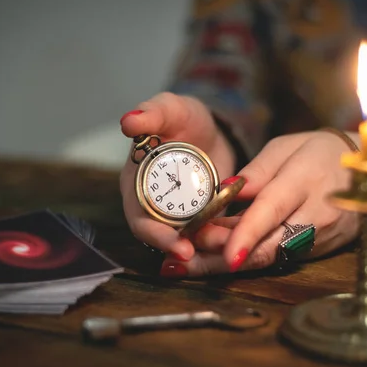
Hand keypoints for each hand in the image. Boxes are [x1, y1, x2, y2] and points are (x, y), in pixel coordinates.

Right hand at [119, 92, 236, 259]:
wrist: (210, 131)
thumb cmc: (183, 119)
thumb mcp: (170, 110)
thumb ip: (151, 114)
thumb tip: (128, 120)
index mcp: (137, 185)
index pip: (140, 219)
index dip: (156, 234)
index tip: (178, 244)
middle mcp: (152, 207)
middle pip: (163, 238)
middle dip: (183, 249)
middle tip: (205, 256)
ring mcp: (177, 216)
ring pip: (188, 240)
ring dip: (206, 248)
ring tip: (229, 248)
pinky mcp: (199, 220)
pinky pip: (207, 236)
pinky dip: (220, 240)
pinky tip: (238, 242)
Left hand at [159, 130, 366, 276]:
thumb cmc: (323, 153)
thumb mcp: (289, 147)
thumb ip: (257, 171)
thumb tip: (225, 192)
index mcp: (305, 181)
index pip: (272, 210)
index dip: (247, 234)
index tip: (227, 255)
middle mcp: (315, 216)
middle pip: (267, 246)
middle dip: (221, 260)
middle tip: (180, 264)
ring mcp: (318, 239)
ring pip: (269, 258)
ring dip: (226, 264)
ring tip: (186, 264)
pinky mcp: (316, 251)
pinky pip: (276, 257)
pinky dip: (246, 259)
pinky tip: (214, 258)